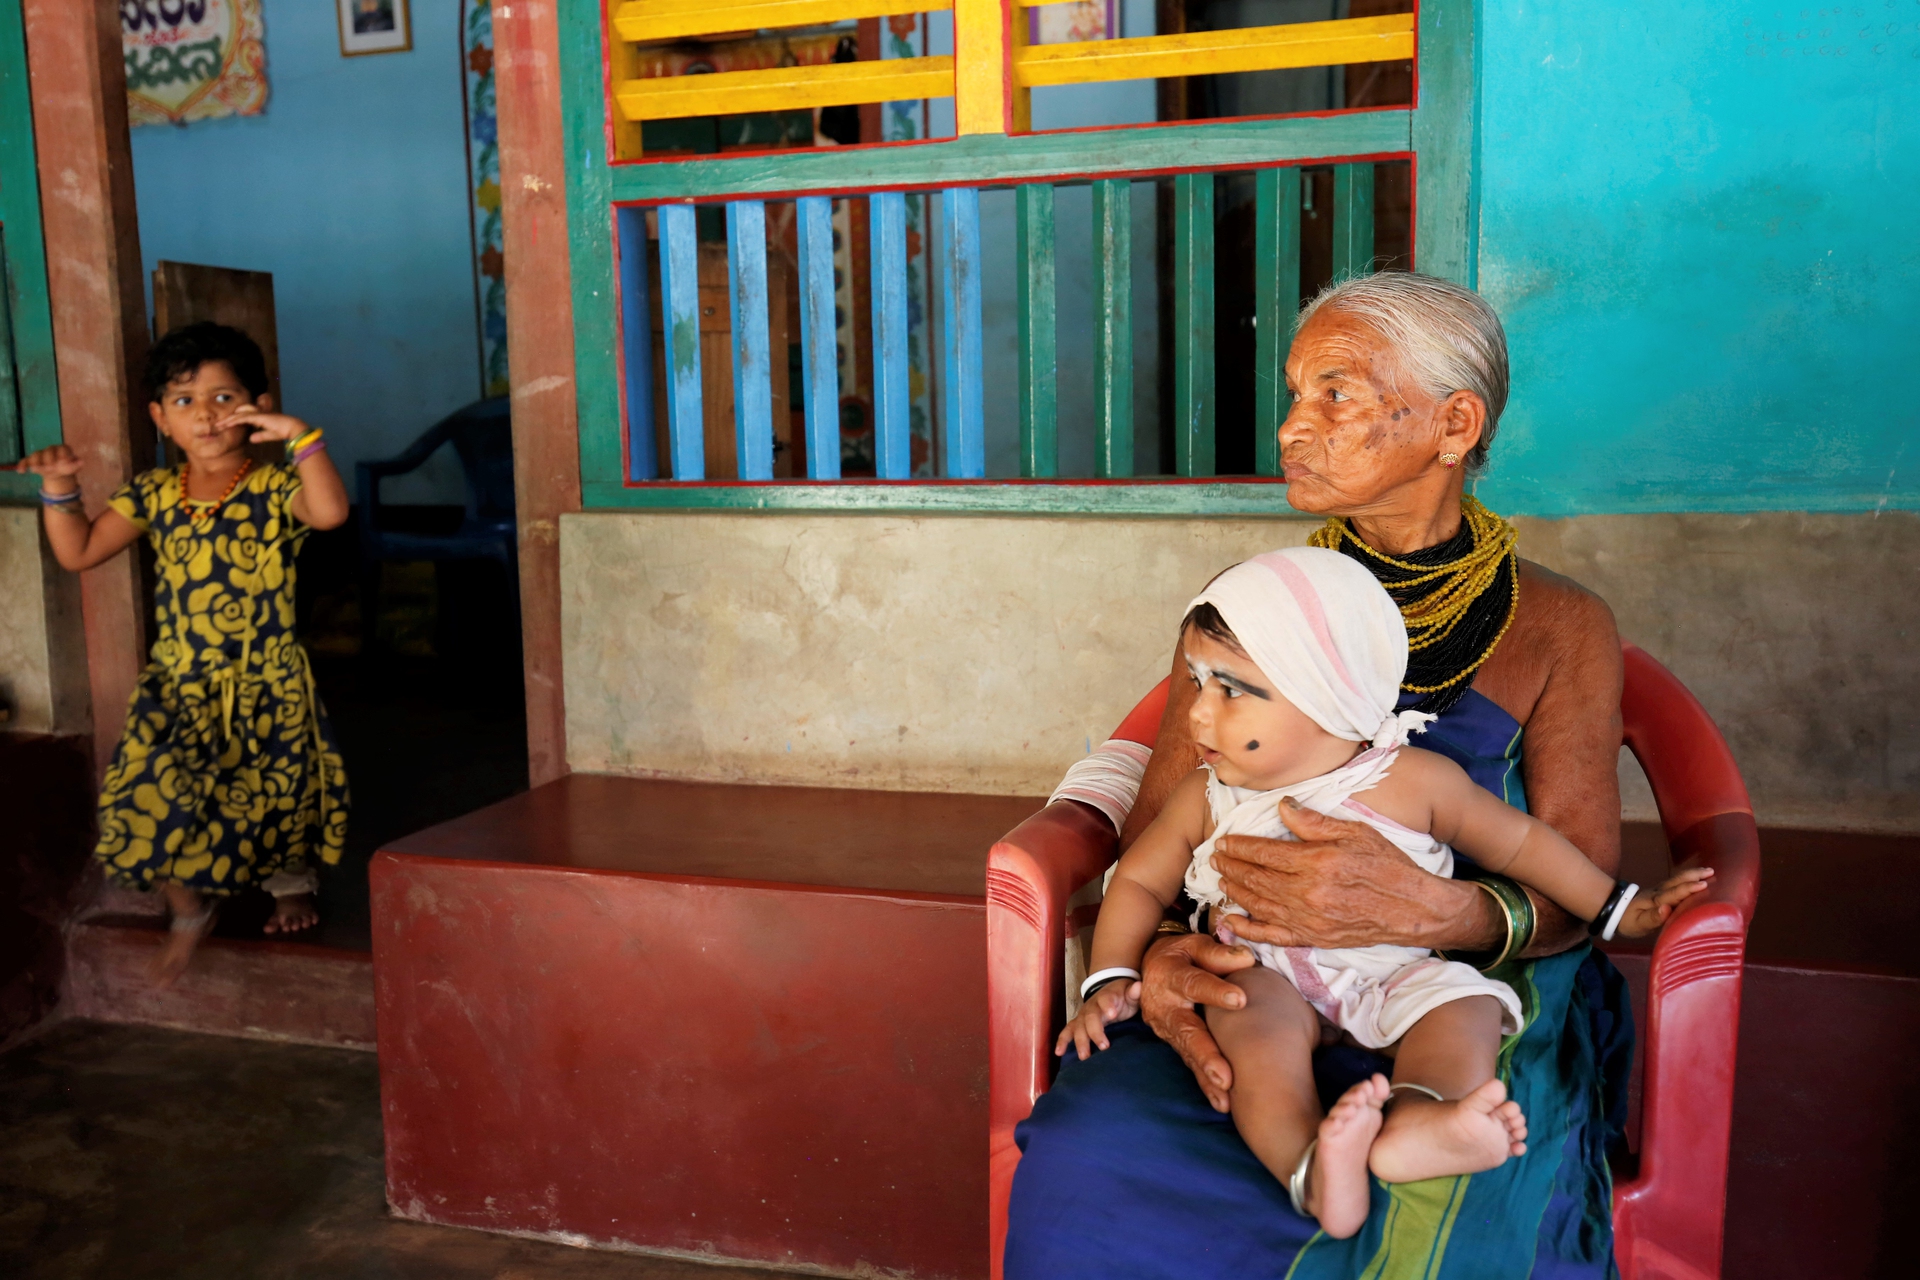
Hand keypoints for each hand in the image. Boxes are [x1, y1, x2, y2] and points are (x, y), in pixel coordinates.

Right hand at [12, 444, 81, 491]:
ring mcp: (40, 455)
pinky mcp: (31, 461)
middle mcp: (51, 450)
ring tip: (36, 469)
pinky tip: (21, 471)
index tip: (64, 461)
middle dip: (49, 458)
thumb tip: (82, 462)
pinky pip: (25, 460)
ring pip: (36, 454)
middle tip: (51, 467)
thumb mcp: (73, 467)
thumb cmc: (66, 467)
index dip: (63, 454)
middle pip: (48, 451)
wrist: (57, 472)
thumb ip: (76, 465)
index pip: (63, 449)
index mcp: (62, 449)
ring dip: (36, 461)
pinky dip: (22, 465)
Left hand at [215, 407, 310, 444]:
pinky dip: (234, 421)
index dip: (234, 421)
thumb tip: (251, 439)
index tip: (226, 426)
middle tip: (218, 425)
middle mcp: (258, 414)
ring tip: (218, 425)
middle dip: (228, 419)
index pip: (244, 417)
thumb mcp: (270, 435)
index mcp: (261, 417)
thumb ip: (261, 436)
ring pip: (238, 415)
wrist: (294, 428)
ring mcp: (258, 414)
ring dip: (228, 420)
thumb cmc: (286, 432)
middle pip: (239, 414)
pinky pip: (243, 418)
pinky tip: (227, 424)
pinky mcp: (258, 417)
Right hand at [1055, 976, 1141, 1060]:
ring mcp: (1083, 1015)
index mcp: (1106, 997)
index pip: (1105, 1000)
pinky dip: (1062, 1041)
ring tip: (1084, 1057)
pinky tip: (1059, 1053)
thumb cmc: (1123, 996)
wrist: (1109, 991)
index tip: (1112, 1015)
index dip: (1107, 1006)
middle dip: (1095, 1032)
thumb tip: (1138, 986)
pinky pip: (1067, 1031)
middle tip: (1104, 1047)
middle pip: (1090, 1018)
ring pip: (1078, 1027)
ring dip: (1080, 1041)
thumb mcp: (1130, 993)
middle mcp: (1092, 1006)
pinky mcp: (1078, 1023)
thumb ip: (1134, 993)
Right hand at [1139, 931, 1254, 1111]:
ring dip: (1206, 1078)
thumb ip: (1217, 953)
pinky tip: (1222, 1103)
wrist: (1152, 968)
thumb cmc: (1182, 955)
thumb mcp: (1193, 945)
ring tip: (1225, 1098)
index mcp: (1170, 976)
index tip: (1240, 1000)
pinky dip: (1205, 1084)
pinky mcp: (1174, 1043)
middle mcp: (1164, 1007)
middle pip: (1187, 1031)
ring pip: (1188, 1055)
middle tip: (1226, 1077)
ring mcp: (1167, 1029)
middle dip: (1207, 1055)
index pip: (1194, 983)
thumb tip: (1246, 959)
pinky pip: (1190, 1064)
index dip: (1215, 992)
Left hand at [1211, 799, 1484, 950]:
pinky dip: (1247, 930)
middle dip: (1231, 866)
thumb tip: (1282, 807)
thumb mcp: (1355, 831)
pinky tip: (1230, 921)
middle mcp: (1307, 892)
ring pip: (1258, 905)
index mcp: (1316, 861)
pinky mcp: (1314, 939)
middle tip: (1213, 857)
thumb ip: (1314, 822)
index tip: (1223, 841)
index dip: (1239, 846)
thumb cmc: (1387, 864)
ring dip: (1234, 891)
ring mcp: (1309, 919)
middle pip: (1256, 878)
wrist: (1414, 908)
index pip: (1264, 852)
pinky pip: (1272, 936)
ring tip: (1220, 879)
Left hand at [1613, 867, 1714, 938]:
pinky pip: (1677, 882)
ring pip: (1678, 879)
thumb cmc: (1630, 921)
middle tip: (1711, 871)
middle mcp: (1659, 892)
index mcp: (1655, 900)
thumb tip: (1666, 909)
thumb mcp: (1639, 923)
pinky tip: (1698, 877)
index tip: (1703, 884)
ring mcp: (1660, 890)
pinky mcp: (1662, 891)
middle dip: (1694, 876)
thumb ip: (1653, 918)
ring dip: (1693, 874)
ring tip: (1709, 870)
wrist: (1617, 912)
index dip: (1688, 889)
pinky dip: (1689, 878)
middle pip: (1677, 881)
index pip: (1673, 893)